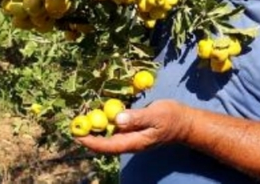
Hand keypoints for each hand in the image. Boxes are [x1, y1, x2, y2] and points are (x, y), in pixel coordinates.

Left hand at [75, 99, 191, 153]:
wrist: (184, 122)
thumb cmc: (172, 118)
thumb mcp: (156, 115)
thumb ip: (137, 117)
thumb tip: (117, 119)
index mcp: (135, 141)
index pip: (109, 145)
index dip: (92, 142)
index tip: (78, 136)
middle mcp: (130, 141)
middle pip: (105, 143)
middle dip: (89, 136)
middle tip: (74, 126)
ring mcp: (132, 136)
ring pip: (109, 136)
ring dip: (96, 129)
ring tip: (82, 119)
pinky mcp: (133, 129)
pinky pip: (116, 129)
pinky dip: (106, 123)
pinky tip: (100, 114)